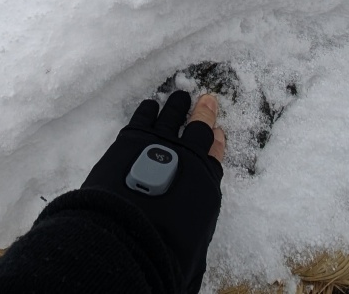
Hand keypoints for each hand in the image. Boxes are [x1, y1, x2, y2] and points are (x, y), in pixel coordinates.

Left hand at [82, 91, 225, 292]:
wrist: (130, 235)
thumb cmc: (165, 252)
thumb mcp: (191, 252)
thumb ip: (193, 232)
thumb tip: (190, 244)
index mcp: (204, 184)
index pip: (215, 157)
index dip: (217, 144)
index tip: (219, 134)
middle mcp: (187, 159)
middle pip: (199, 128)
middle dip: (204, 113)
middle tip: (207, 99)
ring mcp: (158, 145)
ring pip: (171, 116)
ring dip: (177, 106)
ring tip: (180, 96)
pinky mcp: (130, 139)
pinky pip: (143, 118)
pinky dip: (148, 110)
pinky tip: (150, 105)